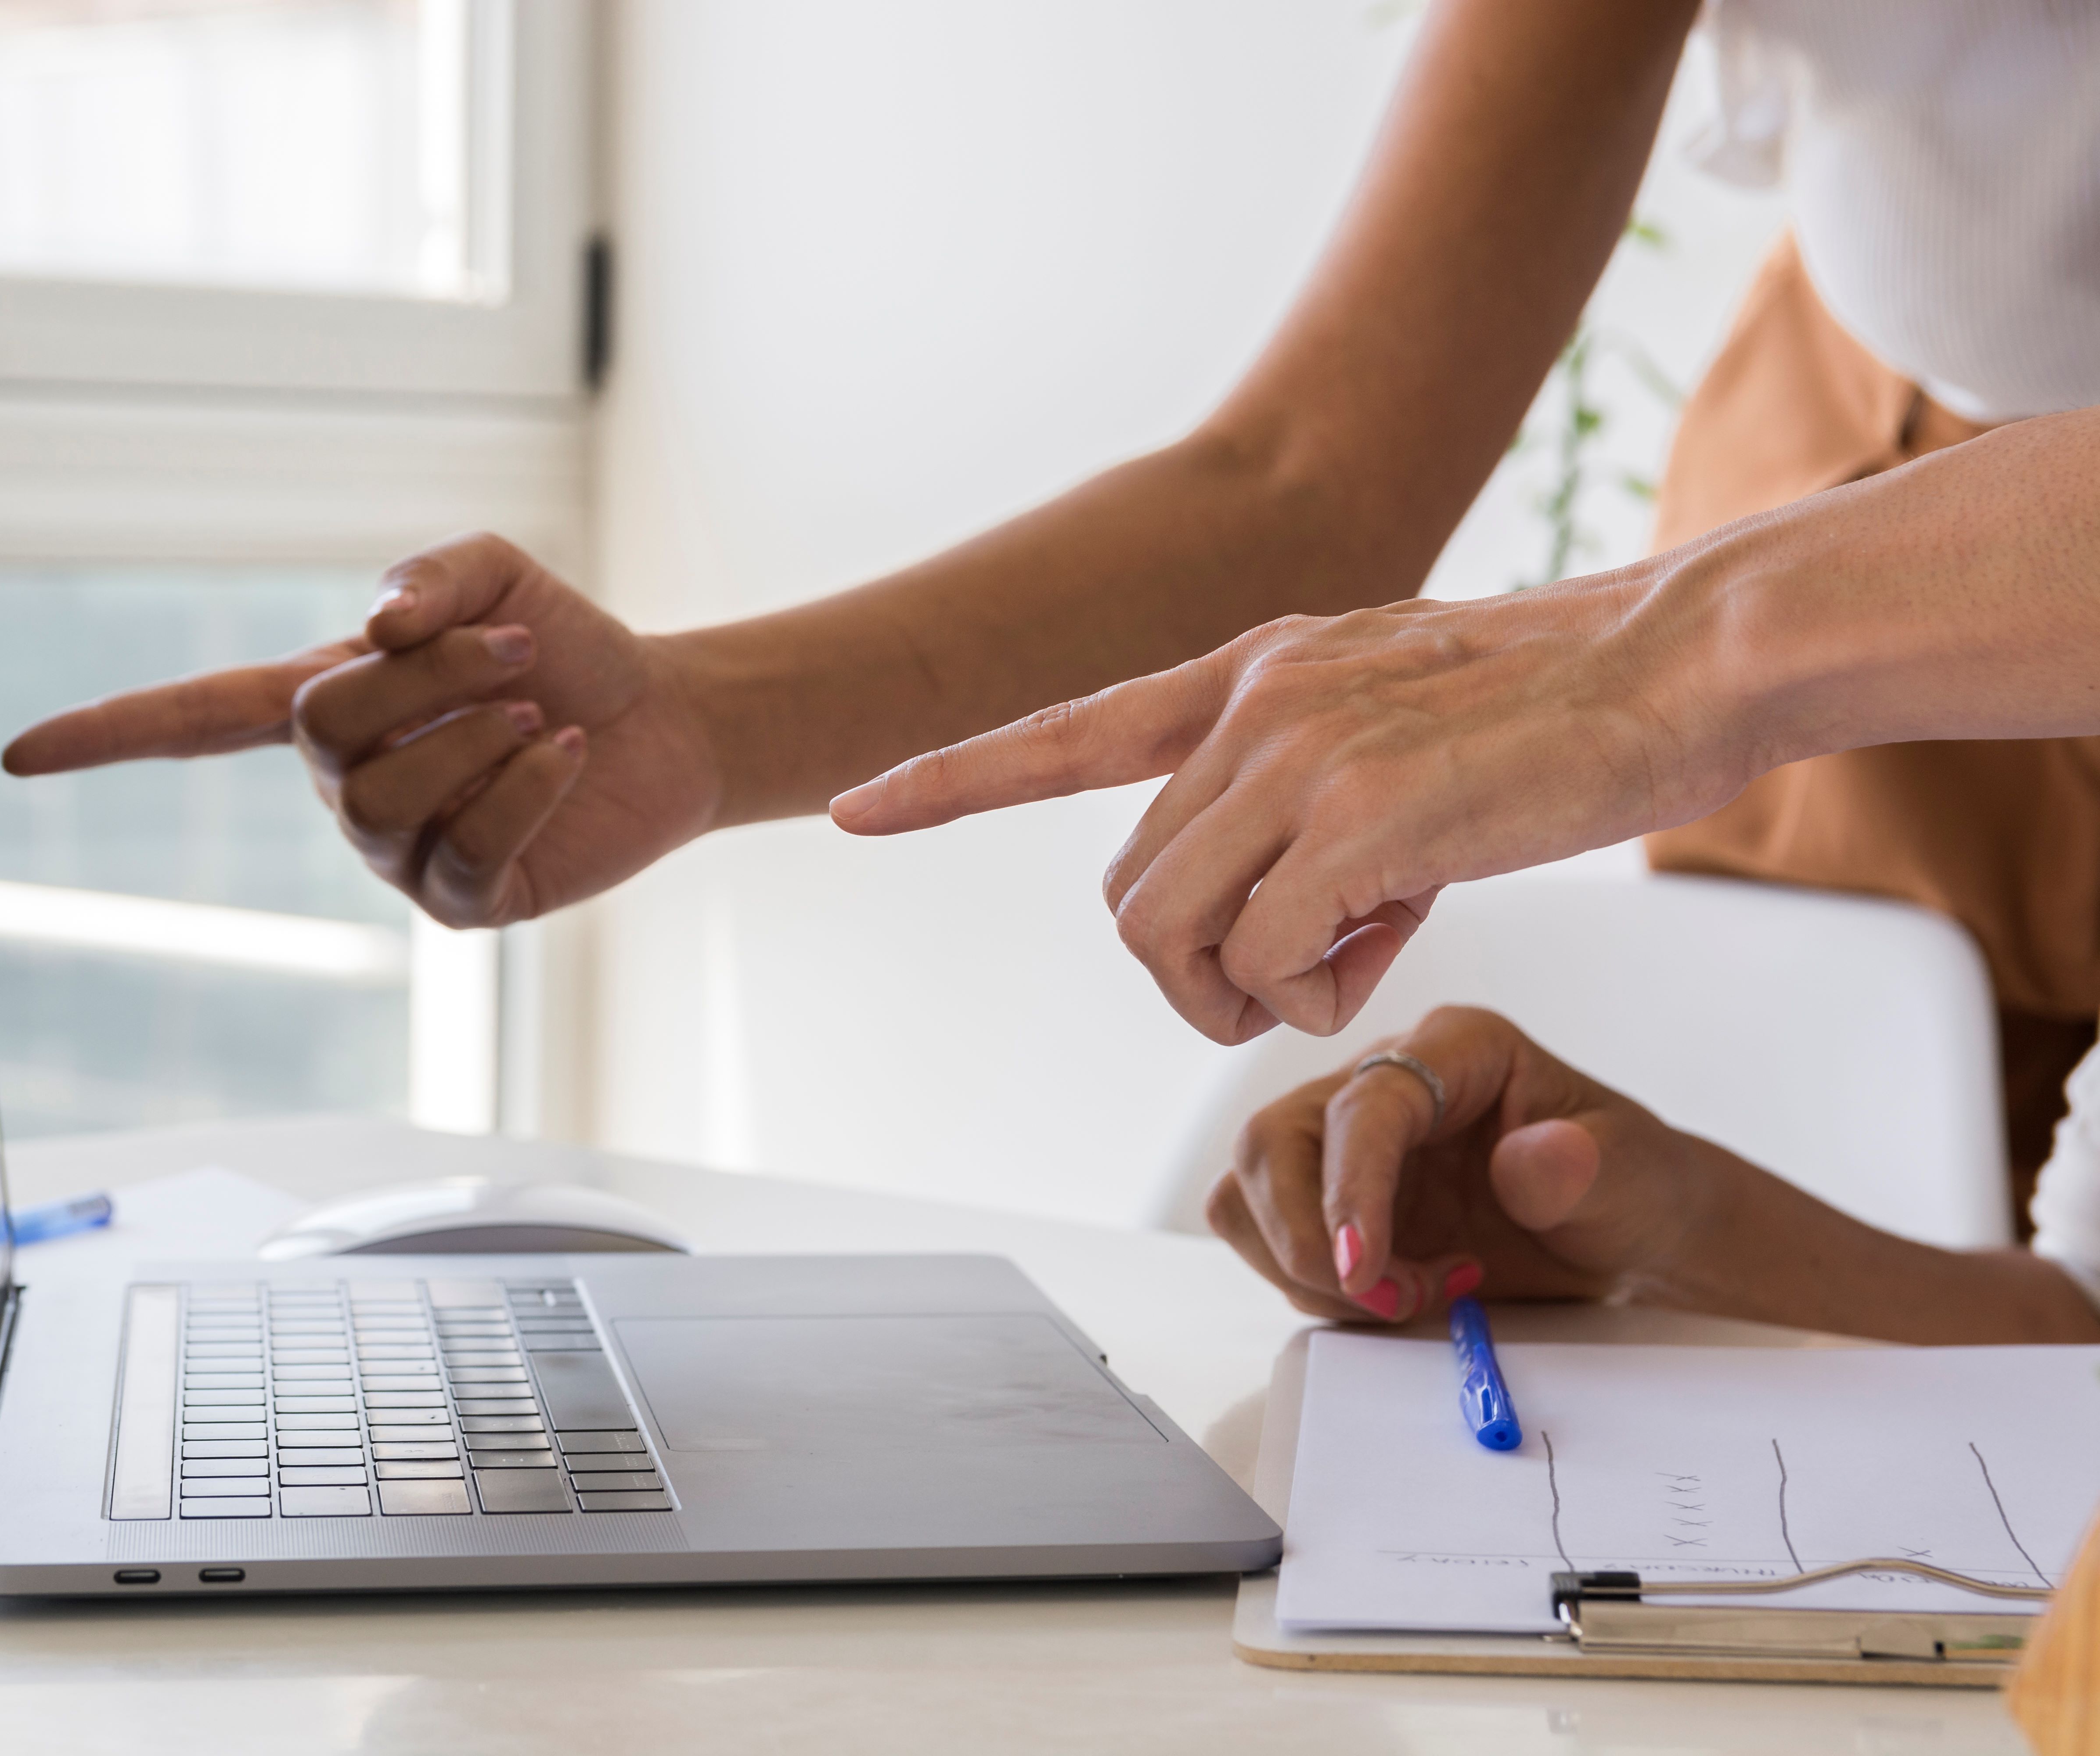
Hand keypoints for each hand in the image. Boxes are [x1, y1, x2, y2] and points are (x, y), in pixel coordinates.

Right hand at [1, 534, 723, 924]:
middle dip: (433, 683)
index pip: (194, 722)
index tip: (21, 754)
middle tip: (522, 660)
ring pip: (389, 800)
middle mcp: (343, 787)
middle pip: (325, 736)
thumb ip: (429, 578)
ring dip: (485, 738)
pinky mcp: (463, 901)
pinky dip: (527, 788)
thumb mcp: (493, 575)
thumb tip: (376, 626)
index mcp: (325, 706)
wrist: (662, 714)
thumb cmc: (563, 643)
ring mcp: (397, 855)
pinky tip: (569, 757)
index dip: (110, 734)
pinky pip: (465, 851)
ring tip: (546, 715)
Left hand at [829, 571, 1741, 1043]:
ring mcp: (1299, 756)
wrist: (1679, 661)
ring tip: (1356, 956)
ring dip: (1248, 988)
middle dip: (1196, 968)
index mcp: (1251, 675)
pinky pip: (1270, 959)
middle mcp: (1252, 705)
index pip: (1062, 730)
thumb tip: (1279, 921)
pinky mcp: (1361, 820)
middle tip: (1303, 973)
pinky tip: (1401, 939)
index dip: (948, 777)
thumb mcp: (1394, 724)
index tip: (852, 807)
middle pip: (1129, 895)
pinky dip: (1319, 990)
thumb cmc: (1555, 710)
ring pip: (1173, 932)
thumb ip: (1307, 795)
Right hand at [1211, 1006, 1714, 1322]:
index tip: (1362, 1269)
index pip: (1363, 1105)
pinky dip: (1309, 1284)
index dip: (1349, 1187)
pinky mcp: (1330, 1198)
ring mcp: (1344, 1142)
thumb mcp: (1631, 1174)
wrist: (1627, 1232)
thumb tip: (1527, 1158)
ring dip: (1304, 1267)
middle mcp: (1382, 1084)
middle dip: (1307, 1239)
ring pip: (1247, 1191)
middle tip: (1392, 1299)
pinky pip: (1266, 1237)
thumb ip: (1579, 1165)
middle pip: (1269, 1142)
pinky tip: (1394, 1294)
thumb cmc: (1632, 1187)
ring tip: (1407, 1297)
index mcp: (1454, 1050)